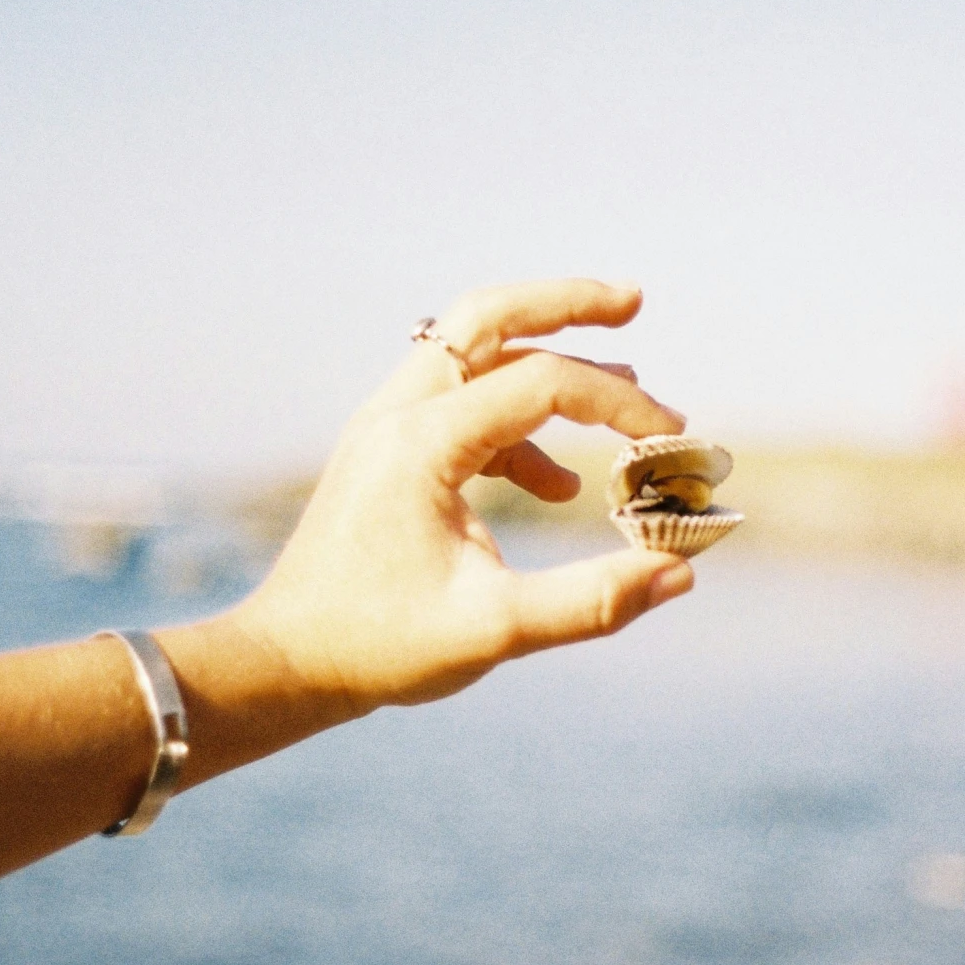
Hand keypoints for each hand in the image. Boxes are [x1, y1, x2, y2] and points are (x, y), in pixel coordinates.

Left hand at [231, 280, 694, 715]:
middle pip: (489, 316)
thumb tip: (678, 572)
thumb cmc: (378, 647)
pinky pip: (462, 407)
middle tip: (634, 300)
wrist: (286, 664)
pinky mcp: (388, 455)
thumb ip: (591, 600)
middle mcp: (398, 414)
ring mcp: (387, 428)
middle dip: (566, 304)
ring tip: (623, 395)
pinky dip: (518, 425)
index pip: (542, 381)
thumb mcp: (494, 630)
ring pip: (473, 354)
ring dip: (546, 361)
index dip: (618, 404)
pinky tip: (560, 488)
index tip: (672, 440)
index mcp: (421, 442)